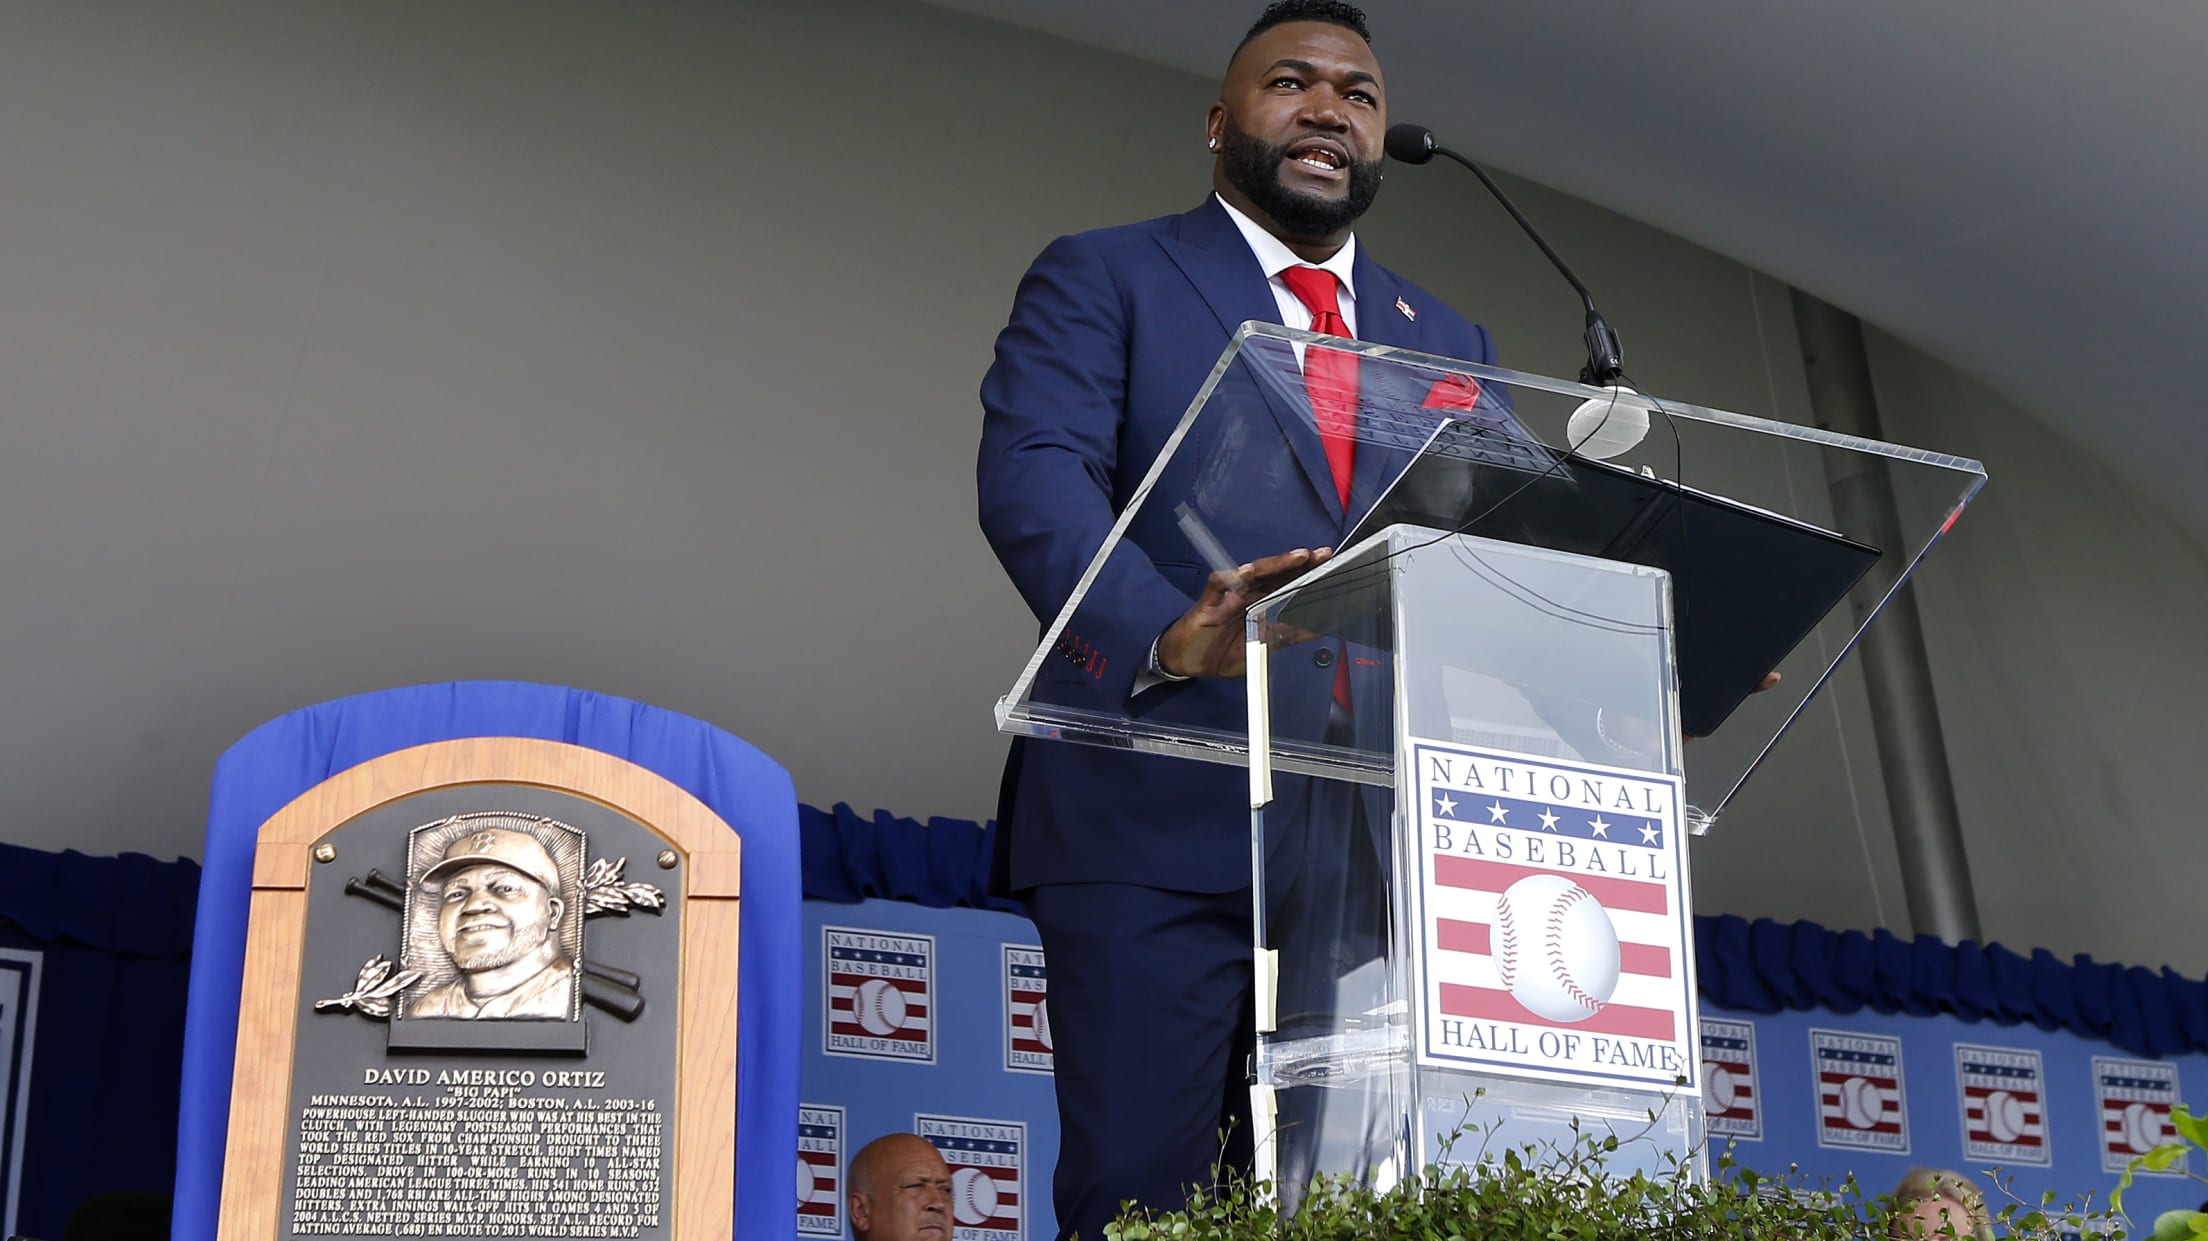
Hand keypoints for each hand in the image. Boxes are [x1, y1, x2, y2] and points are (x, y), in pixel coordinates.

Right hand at [1155, 548, 1332, 678]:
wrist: (1186, 662)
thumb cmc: (1220, 652)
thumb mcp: (1262, 647)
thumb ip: (1288, 635)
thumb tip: (1320, 628)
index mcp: (1260, 603)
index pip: (1287, 583)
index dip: (1307, 574)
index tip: (1329, 566)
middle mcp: (1247, 594)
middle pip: (1275, 573)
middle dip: (1298, 562)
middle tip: (1322, 554)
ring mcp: (1228, 595)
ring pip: (1253, 573)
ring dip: (1275, 564)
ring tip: (1297, 557)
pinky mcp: (1209, 602)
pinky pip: (1220, 584)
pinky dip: (1234, 577)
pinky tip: (1248, 571)